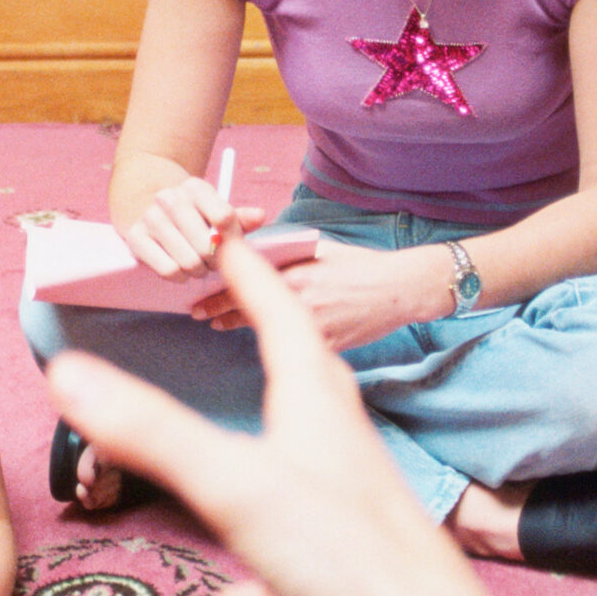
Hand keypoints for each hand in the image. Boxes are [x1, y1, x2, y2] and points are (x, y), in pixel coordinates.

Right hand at [48, 234, 489, 595]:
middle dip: (266, 341)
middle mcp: (335, 445)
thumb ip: (150, 430)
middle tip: (232, 314)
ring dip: (258, 450)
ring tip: (231, 450)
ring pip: (293, 463)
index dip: (248, 273)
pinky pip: (290, 556)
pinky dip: (258, 570)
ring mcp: (341, 509)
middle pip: (299, 376)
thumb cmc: (345, 558)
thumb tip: (66, 370)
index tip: (222, 235)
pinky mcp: (341, 572)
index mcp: (315, 404)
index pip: (279, 315)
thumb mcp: (232, 486)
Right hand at [123, 177, 264, 280]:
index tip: (230, 247)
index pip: (224, 217)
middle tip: (215, 263)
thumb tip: (261, 216)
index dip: (232, 239)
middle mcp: (170, 198)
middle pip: (207, 244)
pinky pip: (168, 270)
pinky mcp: (136, 237)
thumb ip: (239, 218)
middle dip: (216, 261)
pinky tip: (182, 271)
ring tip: (199, 266)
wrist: (147, 205)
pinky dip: (180, 277)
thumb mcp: (215, 210)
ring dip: (199, 271)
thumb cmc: (192, 214)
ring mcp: (150, 217)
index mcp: (195, 187)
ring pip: (188, 261)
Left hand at [209, 238, 433, 350]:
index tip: (198, 299)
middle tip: (198, 315)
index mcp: (296, 275)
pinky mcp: (328, 346)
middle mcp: (301, 303)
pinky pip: (295, 346)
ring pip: (267, 330)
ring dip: (240, 326)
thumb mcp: (320, 249)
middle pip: (247, 312)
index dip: (217, 295)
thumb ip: (286, 252)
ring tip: (218, 324)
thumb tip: (253, 253)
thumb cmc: (359, 265)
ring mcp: (314, 328)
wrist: (398, 291)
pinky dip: (278, 339)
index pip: (245, 286)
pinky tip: (267, 336)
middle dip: (219, 313)